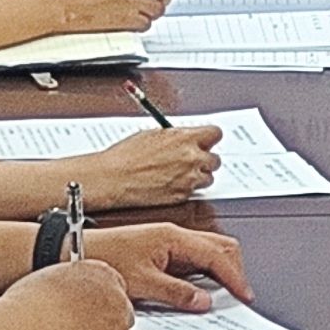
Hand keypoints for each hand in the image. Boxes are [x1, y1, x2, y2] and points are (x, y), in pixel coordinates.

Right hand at [2, 257, 136, 329]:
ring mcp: (119, 328)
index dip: (99, 304)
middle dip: (104, 324)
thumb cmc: (26, 307)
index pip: (114, 288)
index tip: (88, 314)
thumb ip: (73, 285)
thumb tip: (73, 295)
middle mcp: (117, 299)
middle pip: (120, 314)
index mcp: (101, 274)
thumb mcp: (52, 279)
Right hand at [59, 120, 219, 206]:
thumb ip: (176, 136)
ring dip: (198, 176)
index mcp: (185, 138)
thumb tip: (184, 137)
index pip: (215, 133)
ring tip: (178, 173)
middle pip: (216, 159)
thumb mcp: (153, 135)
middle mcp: (192, 158)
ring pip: (208, 177)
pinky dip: (186, 188)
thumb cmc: (127, 156)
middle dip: (205, 159)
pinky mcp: (184, 195)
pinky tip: (170, 183)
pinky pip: (195, 191)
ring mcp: (190, 178)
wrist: (114, 178)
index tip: (205, 140)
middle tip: (191, 160)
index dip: (209, 137)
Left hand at [87, 222, 250, 309]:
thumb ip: (176, 292)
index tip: (244, 294)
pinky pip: (193, 259)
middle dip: (234, 270)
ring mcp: (169, 241)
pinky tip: (198, 289)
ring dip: (219, 271)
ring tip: (221, 294)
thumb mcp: (141, 282)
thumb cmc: (102, 256)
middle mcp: (174, 235)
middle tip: (238, 294)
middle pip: (220, 247)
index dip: (235, 276)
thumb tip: (203, 301)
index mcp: (173, 237)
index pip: (217, 255)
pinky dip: (203, 273)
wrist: (75, 249)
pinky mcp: (161, 249)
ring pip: (208, 251)